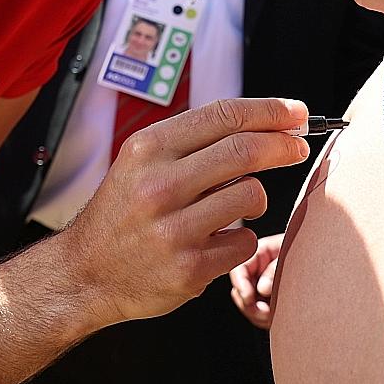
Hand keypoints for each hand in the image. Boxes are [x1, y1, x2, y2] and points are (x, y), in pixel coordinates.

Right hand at [58, 98, 309, 327]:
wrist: (85, 272)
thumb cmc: (123, 213)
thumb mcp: (141, 162)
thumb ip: (193, 142)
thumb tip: (263, 123)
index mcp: (148, 149)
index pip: (223, 116)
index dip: (269, 111)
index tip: (297, 112)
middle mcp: (159, 185)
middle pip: (245, 151)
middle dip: (283, 145)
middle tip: (298, 147)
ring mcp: (175, 230)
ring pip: (252, 196)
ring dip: (255, 199)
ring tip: (231, 207)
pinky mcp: (190, 269)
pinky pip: (244, 242)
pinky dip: (239, 240)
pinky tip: (214, 242)